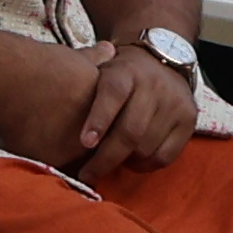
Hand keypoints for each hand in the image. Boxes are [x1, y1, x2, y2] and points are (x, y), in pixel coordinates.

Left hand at [51, 41, 200, 175]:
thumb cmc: (117, 74)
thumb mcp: (98, 68)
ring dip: (124, 162)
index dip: (98, 119)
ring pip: (146, 147)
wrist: (162, 58)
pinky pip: (165, 155)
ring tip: (106, 165)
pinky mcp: (189, 120)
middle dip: (105, 158)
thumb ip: (79, 85)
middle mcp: (153, 85)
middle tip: (86, 175)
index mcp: (125, 71)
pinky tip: (131, 161)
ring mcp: (175, 103)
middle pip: (130, 130)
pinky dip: (145, 165)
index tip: (84, 143)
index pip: (113, 94)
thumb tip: (43, 104)